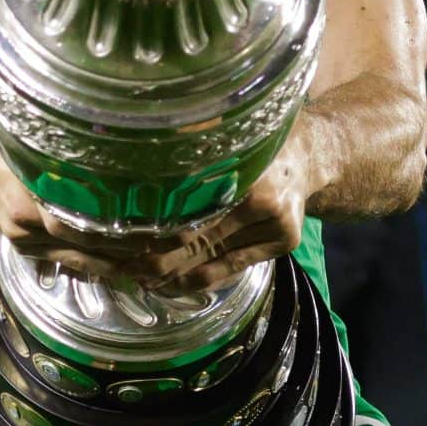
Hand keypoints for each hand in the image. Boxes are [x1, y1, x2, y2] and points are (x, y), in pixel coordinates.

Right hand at [0, 115, 163, 280]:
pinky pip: (69, 261)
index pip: (78, 221)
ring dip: (120, 261)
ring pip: (80, 259)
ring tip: (158, 259)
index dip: (116, 227)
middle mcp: (26, 224)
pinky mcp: (25, 248)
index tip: (152, 223)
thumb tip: (121, 134)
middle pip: (85, 244)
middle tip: (169, 242)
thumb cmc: (2, 136)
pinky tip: (128, 264)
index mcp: (26, 195)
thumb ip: (68, 143)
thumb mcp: (32, 133)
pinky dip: (101, 264)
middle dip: (128, 246)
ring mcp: (24, 240)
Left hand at [113, 134, 314, 295]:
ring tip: (139, 281)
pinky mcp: (281, 245)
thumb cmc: (250, 142)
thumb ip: (189, 157)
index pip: (186, 216)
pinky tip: (173, 285)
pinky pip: (231, 268)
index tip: (119, 243)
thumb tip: (130, 172)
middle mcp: (262, 203)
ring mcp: (274, 228)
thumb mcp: (222, 140)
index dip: (151, 234)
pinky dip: (199, 280)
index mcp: (242, 172)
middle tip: (120, 268)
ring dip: (172, 276)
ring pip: (211, 262)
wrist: (307, 155)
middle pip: (195, 242)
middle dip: (153, 261)